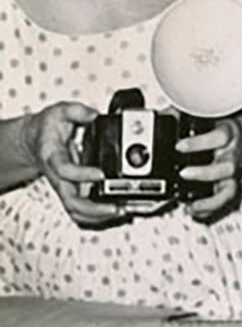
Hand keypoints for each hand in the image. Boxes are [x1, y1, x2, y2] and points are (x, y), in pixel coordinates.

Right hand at [23, 102, 126, 227]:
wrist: (34, 141)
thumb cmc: (47, 129)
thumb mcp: (60, 111)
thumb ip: (77, 111)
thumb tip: (94, 115)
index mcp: (54, 158)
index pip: (65, 171)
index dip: (82, 175)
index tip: (101, 173)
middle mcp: (60, 177)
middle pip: (72, 203)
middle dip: (95, 208)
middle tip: (118, 207)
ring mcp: (66, 186)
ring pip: (77, 210)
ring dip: (99, 215)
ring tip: (122, 211)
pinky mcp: (74, 190)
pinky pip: (83, 208)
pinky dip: (98, 214)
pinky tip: (117, 209)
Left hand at [177, 116, 241, 222]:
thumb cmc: (221, 125)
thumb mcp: (205, 114)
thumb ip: (183, 114)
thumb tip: (160, 115)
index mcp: (228, 133)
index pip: (220, 136)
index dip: (200, 143)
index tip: (179, 146)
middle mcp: (231, 154)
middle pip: (226, 167)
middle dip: (204, 173)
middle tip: (183, 174)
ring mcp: (230, 172)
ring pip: (228, 188)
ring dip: (210, 199)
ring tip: (191, 204)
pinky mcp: (227, 185)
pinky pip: (222, 200)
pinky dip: (208, 209)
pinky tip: (194, 211)